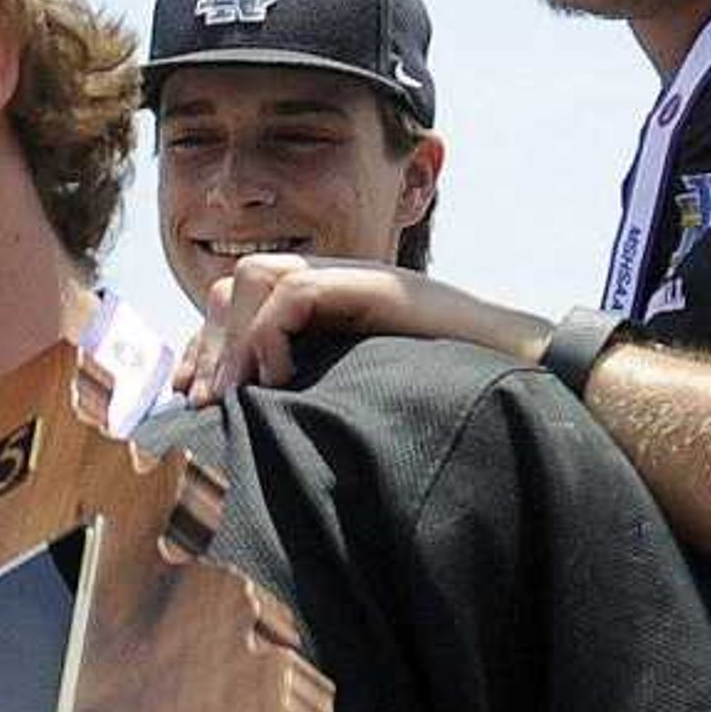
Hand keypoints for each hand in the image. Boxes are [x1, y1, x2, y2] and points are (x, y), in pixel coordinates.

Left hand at [175, 256, 553, 398]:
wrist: (522, 373)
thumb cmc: (447, 397)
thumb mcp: (357, 398)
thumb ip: (311, 400)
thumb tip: (258, 433)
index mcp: (326, 309)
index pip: (240, 303)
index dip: (205, 346)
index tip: (188, 396)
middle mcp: (335, 282)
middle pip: (236, 284)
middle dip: (208, 345)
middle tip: (203, 404)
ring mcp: (356, 278)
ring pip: (257, 278)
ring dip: (234, 341)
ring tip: (234, 397)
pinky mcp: (374, 286)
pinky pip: (295, 293)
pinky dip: (271, 338)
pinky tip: (278, 382)